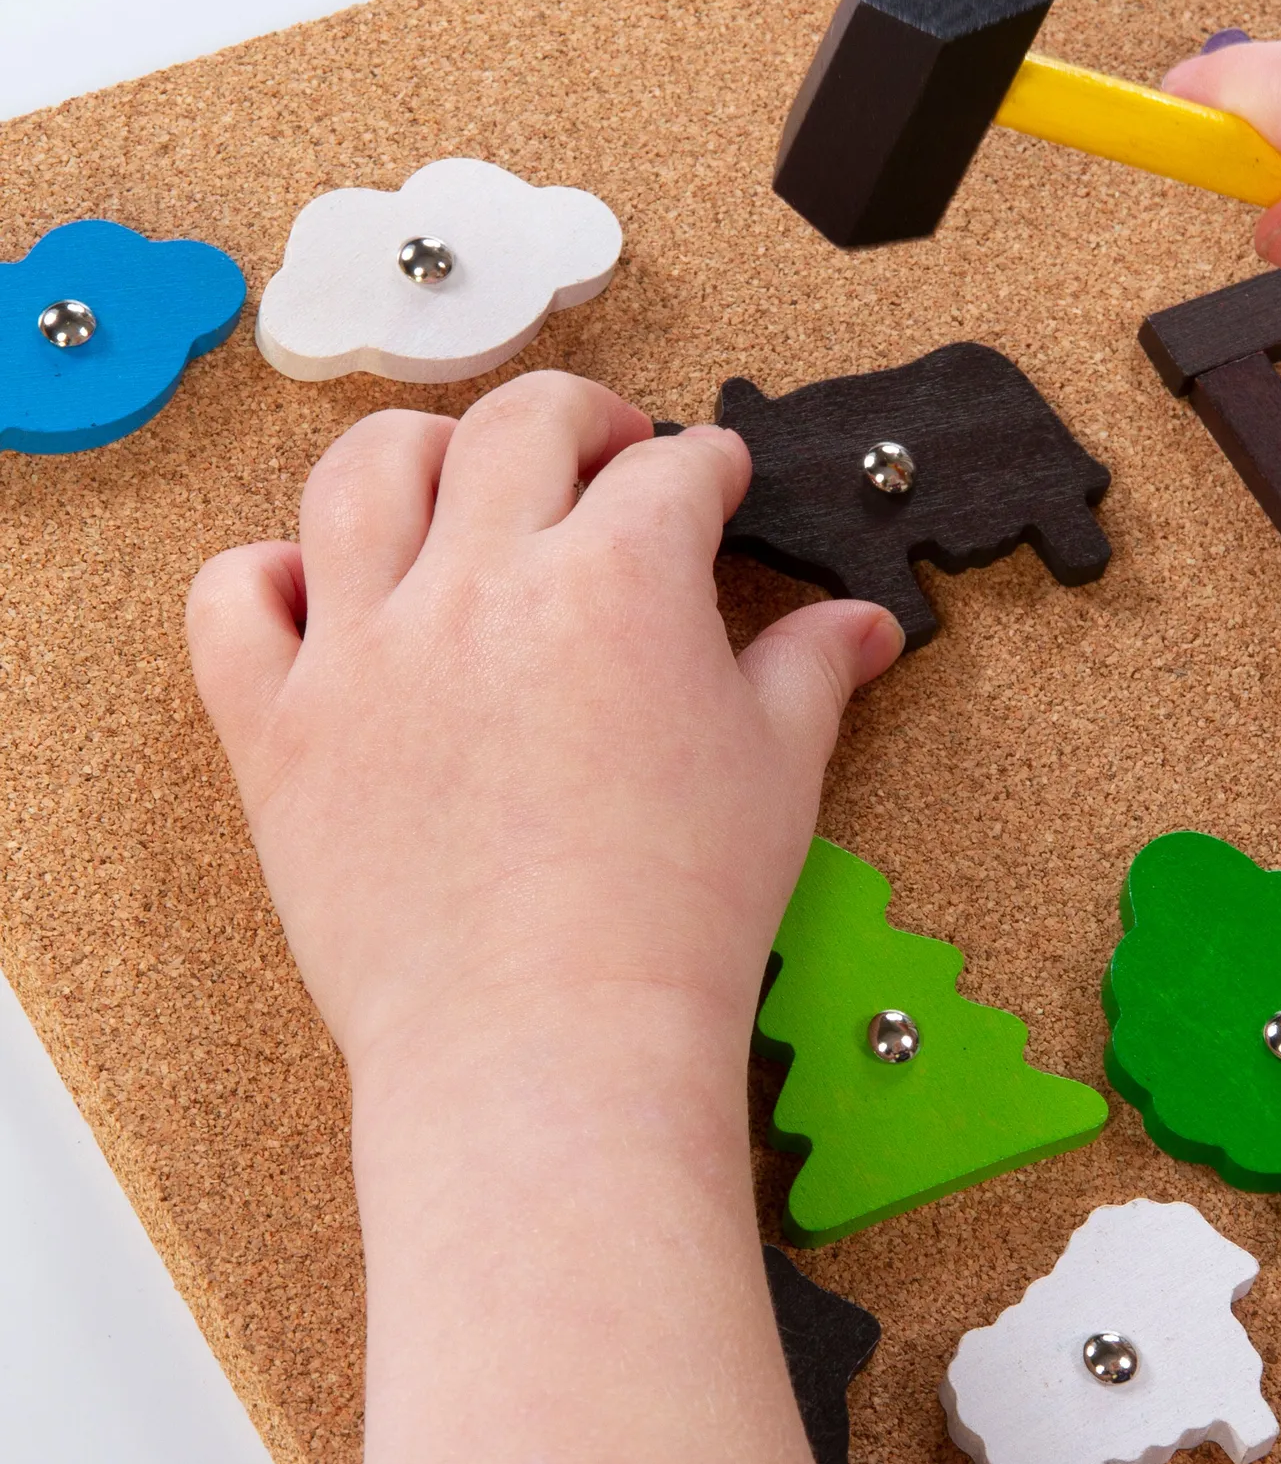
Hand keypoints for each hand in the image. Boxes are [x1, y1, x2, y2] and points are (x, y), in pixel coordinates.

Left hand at [187, 372, 898, 1463]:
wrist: (550, 1049)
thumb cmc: (676, 919)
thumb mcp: (776, 772)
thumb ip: (811, 670)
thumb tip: (861, 625)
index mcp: (619, 578)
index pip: (670, 469)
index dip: (706, 464)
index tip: (712, 481)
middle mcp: (483, 582)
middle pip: (518, 423)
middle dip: (582, 413)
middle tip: (609, 444)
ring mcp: (366, 646)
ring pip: (363, 470)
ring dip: (424, 446)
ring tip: (461, 475)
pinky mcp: (280, 726)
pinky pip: (236, 599)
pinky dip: (270, 571)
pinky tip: (326, 585)